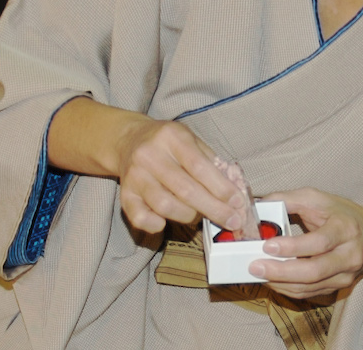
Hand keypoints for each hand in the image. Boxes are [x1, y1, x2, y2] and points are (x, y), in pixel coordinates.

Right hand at [116, 118, 244, 233]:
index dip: (221, 188)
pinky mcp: (124, 194)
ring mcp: (135, 175)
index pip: (199, 166)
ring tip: (201, 215)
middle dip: (213, 209)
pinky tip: (167, 223)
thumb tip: (234, 189)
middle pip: (185, 189)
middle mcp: (150, 155)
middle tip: (232, 220)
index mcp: (171, 136)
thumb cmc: (168, 143)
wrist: (130, 139)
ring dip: (190, 216)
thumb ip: (212, 161)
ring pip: (166, 206)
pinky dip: (156, 225)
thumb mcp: (191, 140)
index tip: (237, 203)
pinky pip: (139, 217)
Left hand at [247, 188, 362, 298]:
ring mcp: (345, 275)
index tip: (267, 245)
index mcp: (345, 228)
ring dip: (280, 283)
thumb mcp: (319, 198)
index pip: (319, 242)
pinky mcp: (338, 287)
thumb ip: (290, 199)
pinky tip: (271, 280)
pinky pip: (309, 293)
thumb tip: (260, 206)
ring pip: (310, 287)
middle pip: (314, 271)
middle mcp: (349, 255)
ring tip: (258, 274)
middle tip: (255, 267)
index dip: (292, 247)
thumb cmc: (341, 213)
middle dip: (281, 271)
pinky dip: (287, 289)